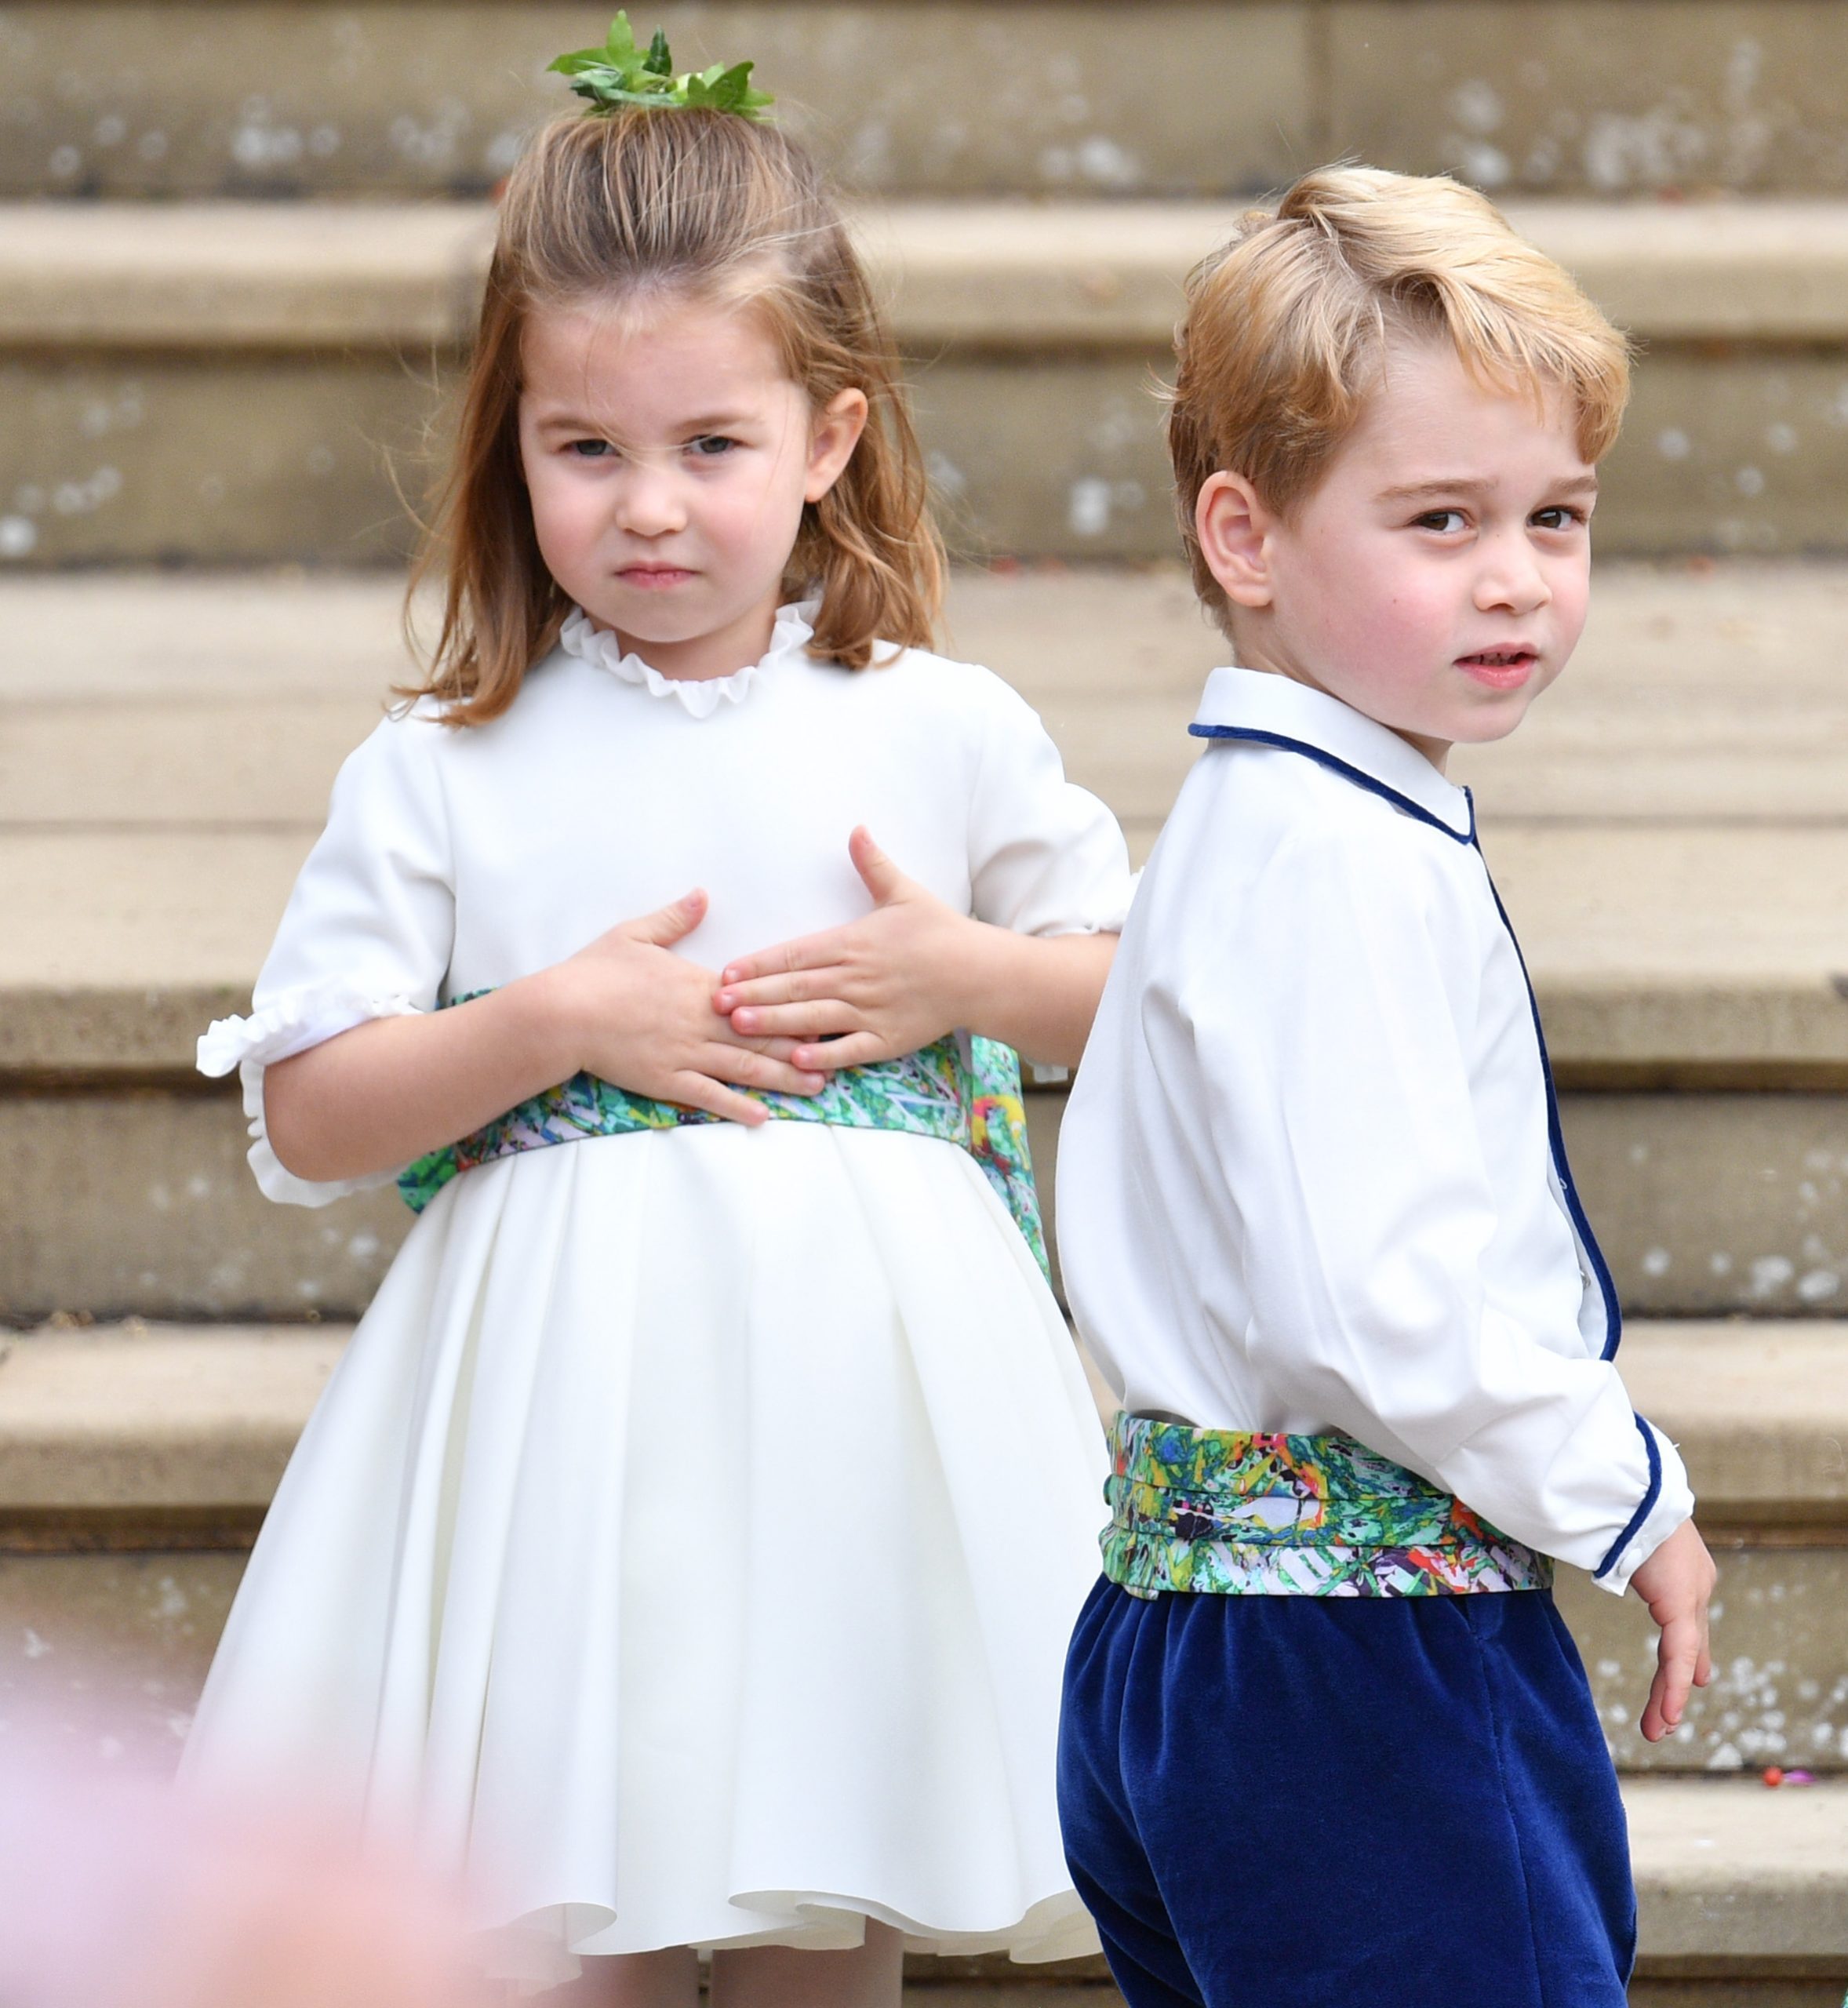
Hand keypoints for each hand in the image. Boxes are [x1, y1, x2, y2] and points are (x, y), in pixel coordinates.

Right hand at [540, 890, 824, 1124]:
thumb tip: (702, 895)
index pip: (757, 997)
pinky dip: (737, 1107)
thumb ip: (674, 918)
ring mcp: (685, 1053)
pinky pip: (708, 1095)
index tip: (826, 1007)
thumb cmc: (595, 971)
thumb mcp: (635, 934)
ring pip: (744, 1068)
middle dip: (802, 1047)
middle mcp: (701, 1021)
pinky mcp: (666, 1080)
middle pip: (762, 1036)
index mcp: (699, 986)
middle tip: (841, 1054)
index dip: (793, 1005)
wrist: (561, 1012)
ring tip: (817, 1087)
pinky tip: (762, 1117)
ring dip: (783, 1078)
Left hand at [714, 828, 990, 1071]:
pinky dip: (823, 1054)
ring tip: (740, 1026)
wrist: (979, 972)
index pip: (795, 953)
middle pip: (795, 986)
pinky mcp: (887, 1039)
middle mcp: (856, 978)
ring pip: (814, 1017)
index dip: (758, 963)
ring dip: (775, 1022)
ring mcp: (870, 1010)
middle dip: (753, 994)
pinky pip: (849, 1049)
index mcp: (853, 942)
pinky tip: (796, 1058)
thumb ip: (873, 864)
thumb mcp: (904, 893)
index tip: (726, 971)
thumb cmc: (939, 932)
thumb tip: (856, 828)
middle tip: (714, 1003)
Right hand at [1628, 1518, 1715, 1742]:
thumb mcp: (1625, 1541)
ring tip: (1659, 1730)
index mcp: (1684, 1567)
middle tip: (1669, 1717)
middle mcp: (1696, 1584)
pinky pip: (1677, 1656)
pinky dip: (1673, 1688)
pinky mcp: (1682, 1606)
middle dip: (1677, 1682)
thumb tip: (1614, 1570)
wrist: (1633, 1490)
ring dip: (1670, 1696)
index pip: (1688, 1620)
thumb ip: (1629, 1567)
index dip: (1690, 1653)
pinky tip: (1669, 1715)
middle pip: (1688, 1645)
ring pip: (1682, 1658)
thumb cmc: (1619, 1500)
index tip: (1696, 1678)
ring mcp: (1693, 1596)